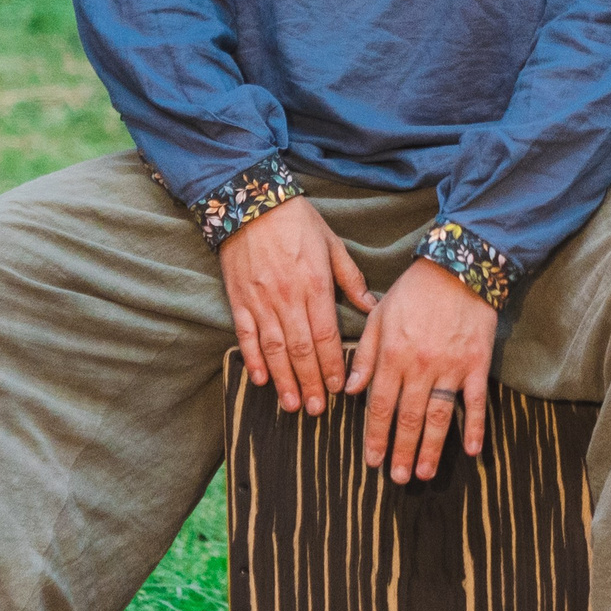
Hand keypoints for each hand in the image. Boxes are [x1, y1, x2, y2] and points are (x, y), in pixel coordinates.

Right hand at [219, 196, 377, 416]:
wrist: (251, 200)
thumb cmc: (297, 221)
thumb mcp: (332, 244)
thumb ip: (350, 279)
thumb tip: (371, 305)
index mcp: (315, 285)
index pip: (326, 335)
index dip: (333, 365)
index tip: (340, 389)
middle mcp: (288, 298)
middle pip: (301, 350)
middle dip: (311, 382)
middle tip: (317, 410)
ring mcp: (260, 300)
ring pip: (274, 349)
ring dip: (284, 380)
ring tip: (293, 405)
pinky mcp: (239, 299)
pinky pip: (245, 336)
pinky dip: (253, 359)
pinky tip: (260, 380)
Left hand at [346, 258, 496, 482]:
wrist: (459, 268)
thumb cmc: (414, 291)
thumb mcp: (379, 316)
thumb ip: (365, 355)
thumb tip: (350, 390)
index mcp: (392, 354)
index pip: (380, 404)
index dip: (375, 435)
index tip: (372, 460)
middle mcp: (419, 365)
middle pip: (408, 418)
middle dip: (400, 450)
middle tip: (396, 478)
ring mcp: (451, 367)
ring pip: (438, 417)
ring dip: (431, 449)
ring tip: (423, 473)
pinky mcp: (477, 364)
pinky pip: (477, 402)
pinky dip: (475, 426)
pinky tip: (471, 450)